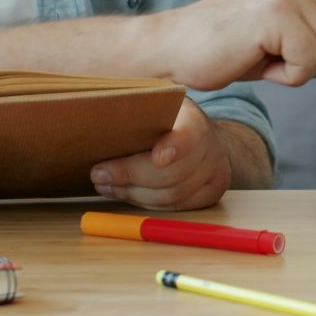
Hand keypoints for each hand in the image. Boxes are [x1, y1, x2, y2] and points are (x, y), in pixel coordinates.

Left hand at [89, 99, 230, 210]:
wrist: (200, 136)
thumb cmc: (165, 120)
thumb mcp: (151, 107)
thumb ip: (133, 113)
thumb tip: (99, 121)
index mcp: (192, 118)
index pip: (188, 134)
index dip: (175, 147)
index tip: (158, 157)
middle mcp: (210, 145)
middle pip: (172, 174)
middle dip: (130, 176)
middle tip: (99, 174)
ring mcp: (216, 170)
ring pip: (172, 196)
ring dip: (134, 194)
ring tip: (106, 185)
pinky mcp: (214, 192)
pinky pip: (177, 208)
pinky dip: (149, 204)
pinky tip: (129, 193)